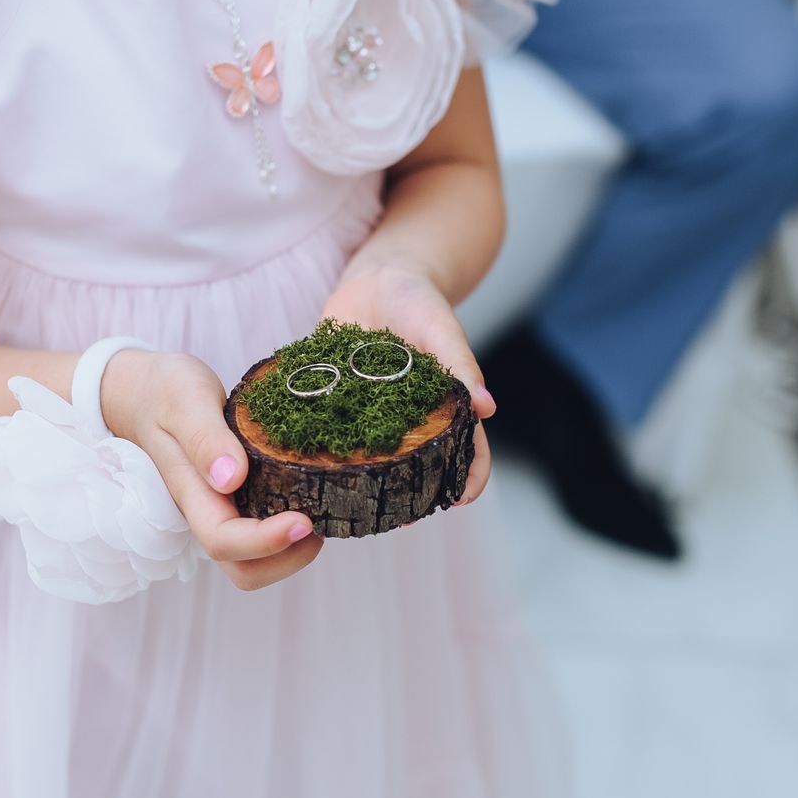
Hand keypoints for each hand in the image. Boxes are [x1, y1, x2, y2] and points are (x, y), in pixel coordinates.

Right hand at [102, 349, 321, 590]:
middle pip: (243, 570)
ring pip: (256, 561)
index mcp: (191, 495)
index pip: (224, 542)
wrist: (146, 392)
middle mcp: (208, 512)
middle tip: (319, 521)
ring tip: (321, 511)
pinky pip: (264, 530)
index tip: (303, 520)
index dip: (265, 542)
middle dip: (287, 560)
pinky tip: (312, 495)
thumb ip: (204, 438)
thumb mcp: (184, 401)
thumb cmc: (164, 393)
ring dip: (293, 552)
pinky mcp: (237, 501)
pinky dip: (291, 529)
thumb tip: (230, 478)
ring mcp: (222, 511)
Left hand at [320, 260, 495, 503]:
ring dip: (368, 483)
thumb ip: (460, 365)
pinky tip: (311, 469)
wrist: (375, 279)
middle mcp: (410, 419)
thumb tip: (486, 408)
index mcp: (443, 406)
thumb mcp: (440, 328)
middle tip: (399, 517)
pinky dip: (325, 451)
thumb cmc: (419, 301)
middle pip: (419, 465)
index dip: (468, 479)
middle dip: (414, 495)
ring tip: (356, 505)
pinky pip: (333, 432)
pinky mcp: (340, 403)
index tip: (459, 501)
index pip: (466, 450)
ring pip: (375, 459)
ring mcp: (374, 415)